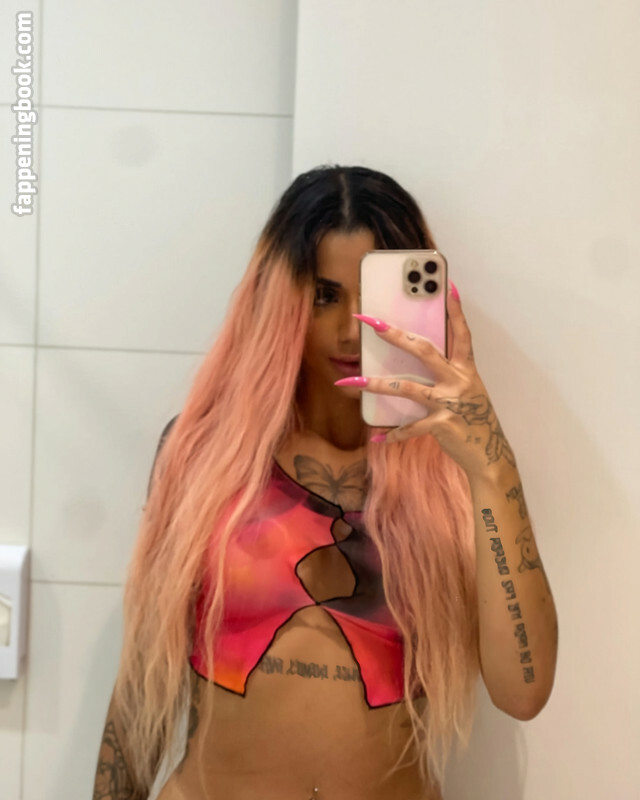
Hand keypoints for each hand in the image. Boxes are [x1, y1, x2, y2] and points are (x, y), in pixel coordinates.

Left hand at [335, 281, 515, 477]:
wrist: (489, 453)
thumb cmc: (474, 420)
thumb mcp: (465, 391)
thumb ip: (445, 374)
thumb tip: (417, 357)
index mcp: (466, 370)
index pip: (461, 334)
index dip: (455, 310)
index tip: (448, 286)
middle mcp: (458, 381)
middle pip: (424, 351)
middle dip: (395, 335)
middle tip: (371, 323)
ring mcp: (450, 403)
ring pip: (408, 388)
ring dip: (377, 384)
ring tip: (353, 381)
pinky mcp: (442, 425)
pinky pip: (410, 427)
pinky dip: (392, 434)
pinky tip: (377, 437)